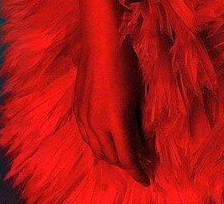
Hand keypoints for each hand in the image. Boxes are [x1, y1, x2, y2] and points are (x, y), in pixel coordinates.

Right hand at [73, 39, 152, 185]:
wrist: (101, 44)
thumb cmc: (126, 66)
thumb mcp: (137, 96)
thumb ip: (137, 123)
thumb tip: (142, 143)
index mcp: (116, 122)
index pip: (127, 157)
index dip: (137, 171)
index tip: (146, 180)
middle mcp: (97, 125)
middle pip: (110, 156)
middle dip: (125, 163)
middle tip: (138, 164)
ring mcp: (84, 118)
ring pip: (96, 149)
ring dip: (110, 155)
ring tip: (122, 155)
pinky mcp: (77, 111)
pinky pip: (86, 137)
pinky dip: (97, 144)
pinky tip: (104, 141)